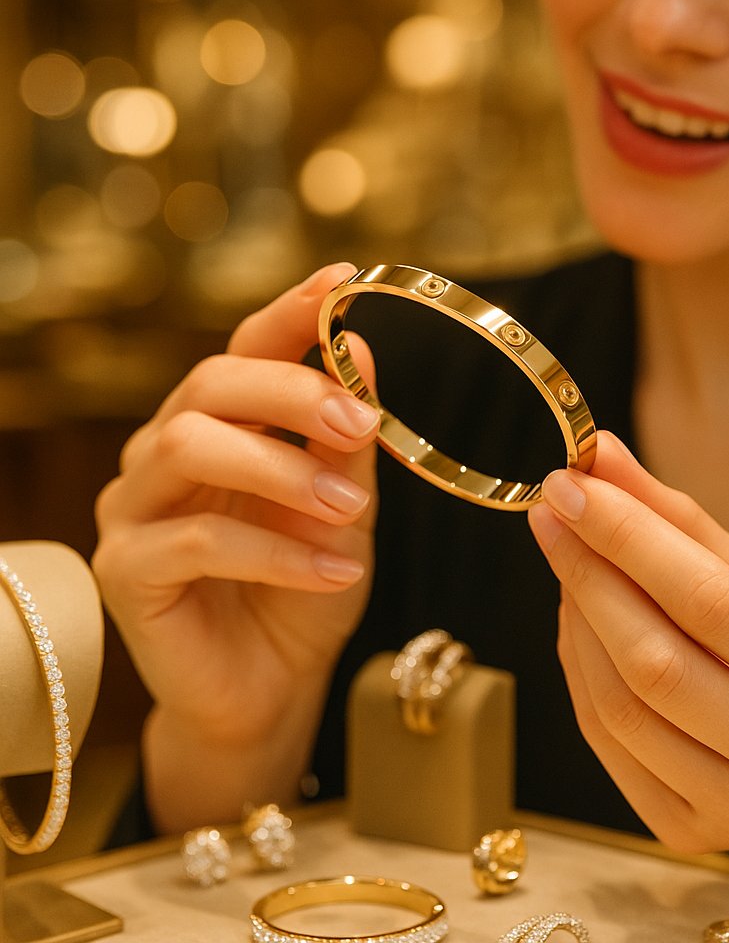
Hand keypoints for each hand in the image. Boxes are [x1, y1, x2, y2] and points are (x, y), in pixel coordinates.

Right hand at [93, 263, 380, 824]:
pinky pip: (195, 540)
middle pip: (208, 384)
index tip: (342, 281)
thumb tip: (359, 350)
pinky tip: (336, 571)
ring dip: (282, 472)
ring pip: (187, 445)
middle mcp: (165, 452)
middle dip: (292, 392)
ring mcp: (135, 508)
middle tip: (362, 419)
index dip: (289, 312)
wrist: (271, 687)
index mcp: (222, 427)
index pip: (245, 350)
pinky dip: (277, 552)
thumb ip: (344, 440)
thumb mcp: (345, 509)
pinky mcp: (124, 569)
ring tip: (351, 511)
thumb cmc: (305, 589)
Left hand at [528, 431, 728, 898]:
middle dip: (588, 574)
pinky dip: (577, 669)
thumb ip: (678, 519)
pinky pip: (606, 742)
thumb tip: (600, 456)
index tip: (570, 484)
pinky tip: (576, 620)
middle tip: (552, 514)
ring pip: (620, 706)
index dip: (628, 538)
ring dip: (576, 620)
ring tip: (568, 561)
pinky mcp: (692, 835)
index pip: (710, 601)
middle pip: (656, 661)